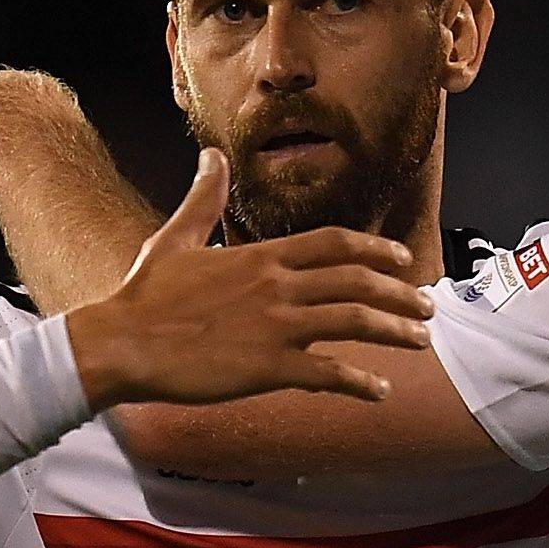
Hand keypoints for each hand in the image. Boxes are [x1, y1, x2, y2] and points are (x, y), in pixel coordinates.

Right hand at [65, 152, 430, 408]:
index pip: (334, 244)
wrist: (121, 344)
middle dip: (401, 294)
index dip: (375, 250)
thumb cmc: (144, 296)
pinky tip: (379, 390)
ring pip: (354, 324)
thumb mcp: (176, 238)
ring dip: (395, 332)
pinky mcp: (267, 367)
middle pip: (358, 283)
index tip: (401, 258)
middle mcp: (277, 286)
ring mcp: (276, 327)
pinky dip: (359, 382)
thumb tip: (211, 157)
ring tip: (420, 342)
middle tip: (427, 307)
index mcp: (261, 257)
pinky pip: (328, 374)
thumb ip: (204, 198)